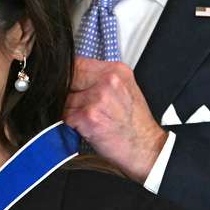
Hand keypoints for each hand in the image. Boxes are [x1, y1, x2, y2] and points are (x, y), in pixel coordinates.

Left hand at [64, 57, 167, 180]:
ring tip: (87, 118)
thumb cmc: (135, 122)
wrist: (145, 147)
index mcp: (116, 71)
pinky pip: (64, 116)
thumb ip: (100, 78)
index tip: (70, 85)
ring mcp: (97, 98)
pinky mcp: (88, 117)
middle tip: (79, 104)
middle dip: (68, 92)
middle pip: (68, 78)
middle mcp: (107, 81)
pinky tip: (85, 127)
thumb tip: (74, 75)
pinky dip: (70, 123)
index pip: (76, 62)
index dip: (69, 76)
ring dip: (69, 110)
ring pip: (64, 98)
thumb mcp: (124, 89)